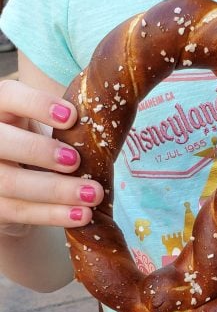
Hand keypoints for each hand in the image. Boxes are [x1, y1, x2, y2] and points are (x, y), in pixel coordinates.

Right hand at [0, 79, 103, 236]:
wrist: (18, 190)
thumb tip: (112, 122)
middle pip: (2, 142)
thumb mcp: (48, 128)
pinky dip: (52, 215)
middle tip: (76, 161)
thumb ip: (68, 125)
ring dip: (55, 190)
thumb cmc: (40, 148)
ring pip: (10, 182)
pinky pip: (18, 211)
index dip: (36, 104)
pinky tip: (81, 215)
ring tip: (92, 195)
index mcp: (1, 109)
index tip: (72, 117)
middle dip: (40, 151)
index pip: (8, 96)